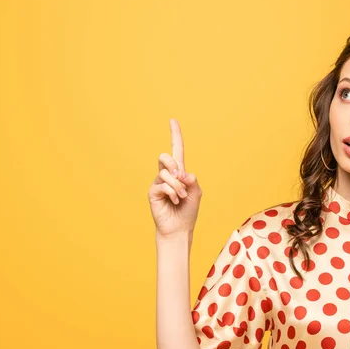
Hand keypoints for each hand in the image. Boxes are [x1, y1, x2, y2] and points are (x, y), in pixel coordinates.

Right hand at [148, 118, 202, 236]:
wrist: (180, 228)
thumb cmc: (188, 211)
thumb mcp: (196, 192)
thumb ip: (191, 179)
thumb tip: (180, 172)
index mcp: (179, 172)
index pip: (177, 150)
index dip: (175, 135)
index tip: (173, 120)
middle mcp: (167, 175)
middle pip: (166, 157)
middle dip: (174, 166)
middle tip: (181, 179)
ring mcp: (158, 182)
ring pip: (166, 172)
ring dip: (177, 185)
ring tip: (180, 196)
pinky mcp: (153, 191)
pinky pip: (162, 184)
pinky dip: (172, 192)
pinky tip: (174, 201)